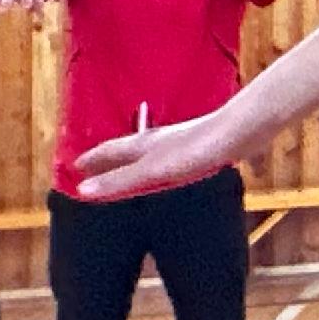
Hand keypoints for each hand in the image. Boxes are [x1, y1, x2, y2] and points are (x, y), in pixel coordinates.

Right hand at [74, 111, 250, 199]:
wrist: (243, 130)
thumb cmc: (197, 148)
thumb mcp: (153, 170)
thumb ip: (121, 180)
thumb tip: (82, 189)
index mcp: (144, 144)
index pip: (110, 150)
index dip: (93, 159)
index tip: (75, 165)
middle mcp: (160, 140)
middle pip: (128, 149)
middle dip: (110, 158)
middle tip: (94, 167)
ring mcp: (181, 143)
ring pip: (150, 153)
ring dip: (135, 162)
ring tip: (128, 170)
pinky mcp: (202, 149)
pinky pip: (172, 160)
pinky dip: (161, 167)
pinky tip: (173, 173)